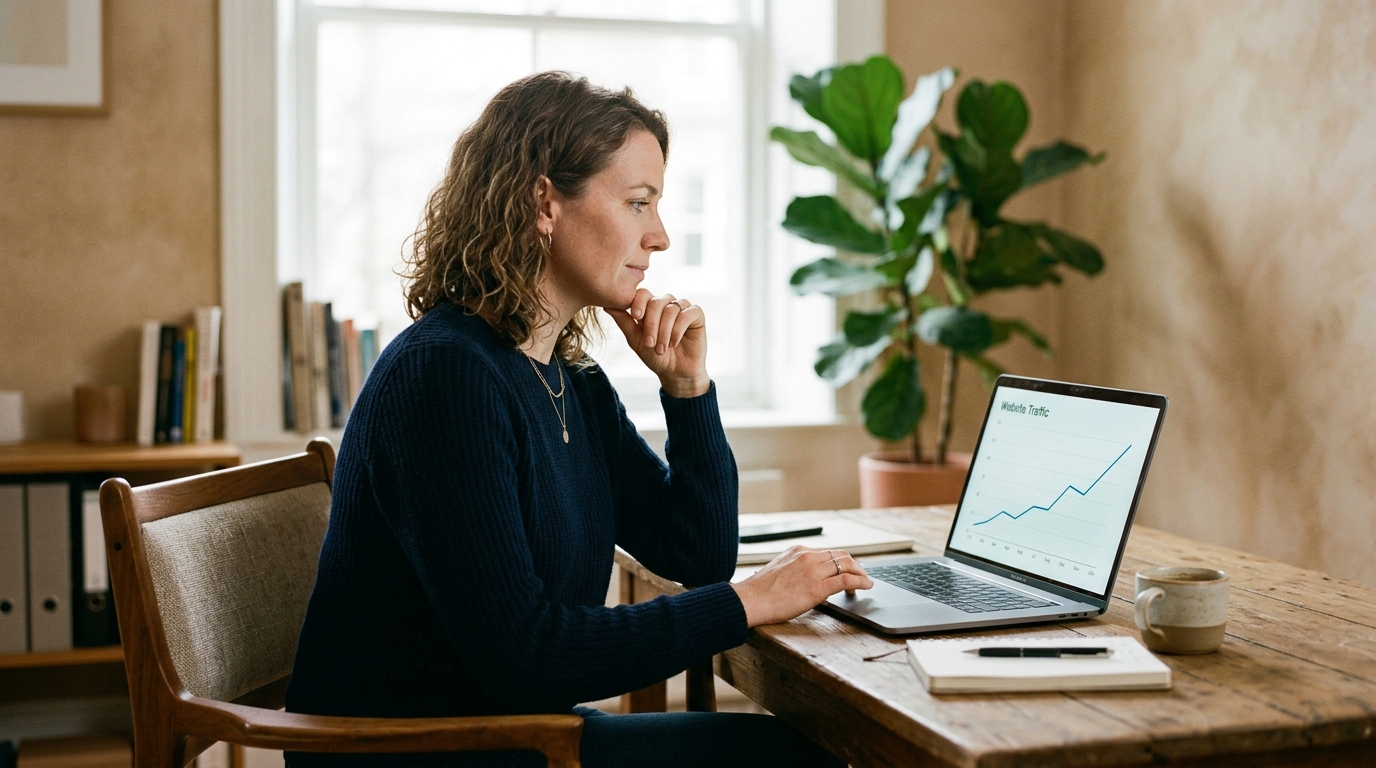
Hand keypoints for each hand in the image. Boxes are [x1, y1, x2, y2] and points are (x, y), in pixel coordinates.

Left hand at [604, 290, 709, 397]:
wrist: (675, 373)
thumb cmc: (655, 356)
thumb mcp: (636, 340)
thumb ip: (624, 322)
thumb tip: (606, 306)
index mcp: (650, 306)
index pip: (643, 293)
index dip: (639, 302)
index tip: (636, 317)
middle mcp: (666, 303)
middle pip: (656, 302)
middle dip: (651, 324)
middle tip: (650, 344)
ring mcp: (682, 307)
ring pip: (671, 309)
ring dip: (665, 330)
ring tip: (662, 348)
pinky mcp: (696, 314)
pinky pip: (687, 313)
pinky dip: (679, 329)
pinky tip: (674, 342)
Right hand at [730, 546, 872, 627]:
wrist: (751, 600)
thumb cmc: (760, 592)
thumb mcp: (779, 571)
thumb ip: (795, 569)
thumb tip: (806, 579)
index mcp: (798, 551)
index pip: (828, 552)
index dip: (842, 561)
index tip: (848, 568)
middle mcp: (808, 556)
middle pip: (842, 555)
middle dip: (855, 565)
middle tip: (862, 575)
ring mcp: (813, 570)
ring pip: (847, 564)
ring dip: (861, 573)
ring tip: (866, 582)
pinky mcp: (818, 587)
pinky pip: (846, 580)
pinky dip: (861, 581)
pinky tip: (867, 586)